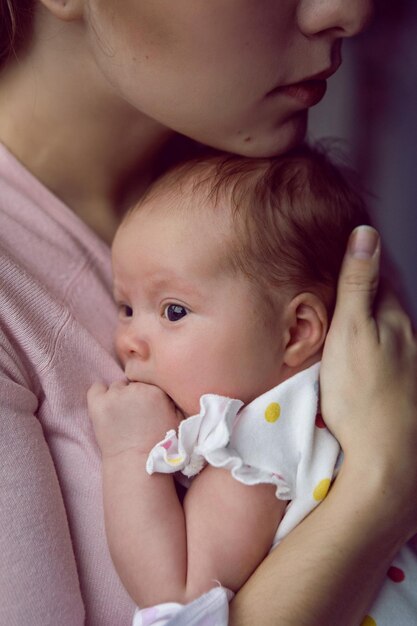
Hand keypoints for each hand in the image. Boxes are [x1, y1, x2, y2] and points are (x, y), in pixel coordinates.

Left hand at [87, 380, 181, 458]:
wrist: (137, 466)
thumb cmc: (161, 447)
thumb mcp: (179, 420)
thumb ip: (174, 399)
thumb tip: (170, 387)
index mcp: (157, 390)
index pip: (150, 380)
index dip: (149, 395)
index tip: (148, 408)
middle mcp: (136, 389)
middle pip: (133, 383)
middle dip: (134, 395)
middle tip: (136, 414)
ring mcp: (115, 396)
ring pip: (117, 387)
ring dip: (119, 397)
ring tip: (121, 415)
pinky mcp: (98, 404)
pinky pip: (96, 387)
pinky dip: (99, 394)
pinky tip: (105, 406)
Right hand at [320, 226, 416, 537]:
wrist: (385, 455)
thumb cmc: (362, 392)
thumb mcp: (351, 331)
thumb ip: (357, 284)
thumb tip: (365, 235)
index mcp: (394, 319)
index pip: (381, 276)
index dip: (364, 259)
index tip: (347, 245)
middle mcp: (407, 337)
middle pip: (388, 302)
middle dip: (370, 286)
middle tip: (344, 274)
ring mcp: (406, 364)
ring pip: (390, 328)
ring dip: (373, 315)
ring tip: (352, 310)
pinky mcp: (400, 387)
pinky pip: (387, 352)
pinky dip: (374, 342)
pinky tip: (364, 351)